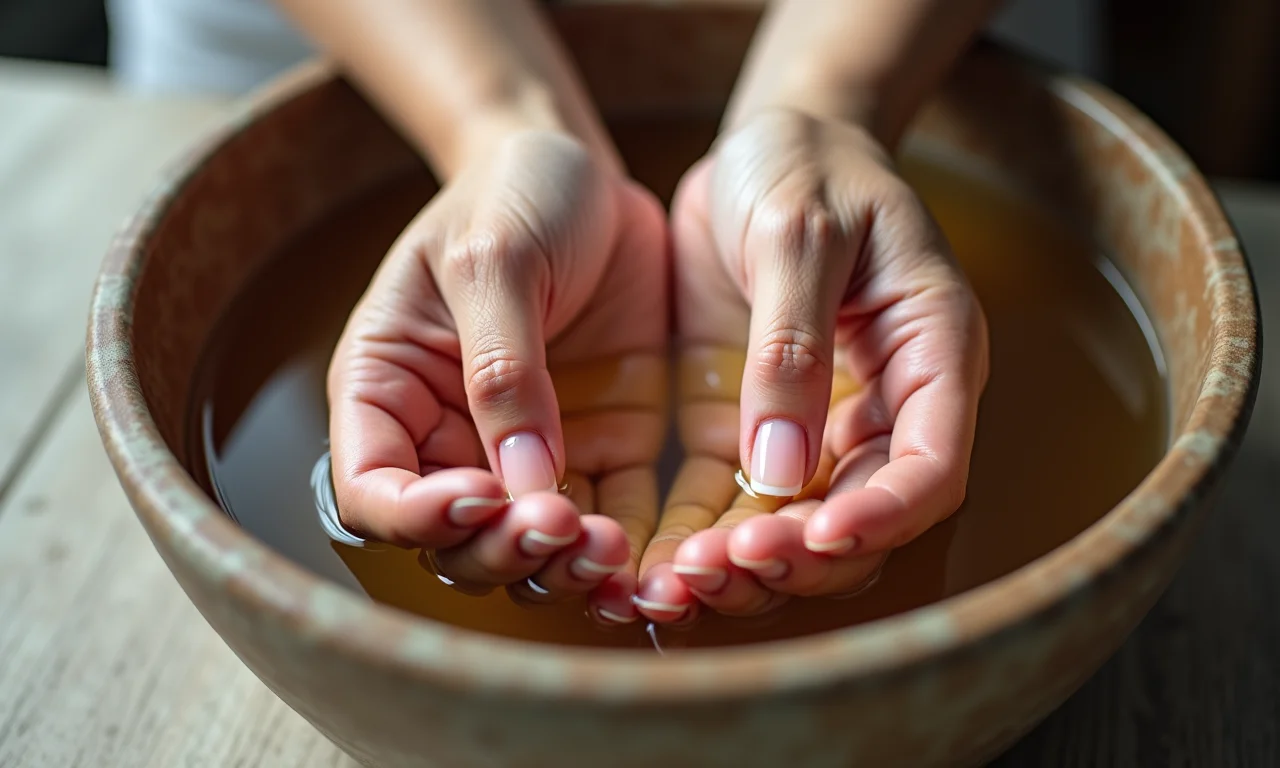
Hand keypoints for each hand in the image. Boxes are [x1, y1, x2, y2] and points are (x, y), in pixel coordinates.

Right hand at [326, 130, 666, 619]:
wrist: (588, 173)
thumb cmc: (512, 195)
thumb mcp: (493, 262)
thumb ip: (502, 371)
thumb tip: (521, 484)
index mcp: (389, 392)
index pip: (374, 491)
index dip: (417, 517)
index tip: (478, 498)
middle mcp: (450, 439)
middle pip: (454, 540)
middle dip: (501, 549)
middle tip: (558, 526)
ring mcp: (529, 453)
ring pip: (530, 547)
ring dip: (564, 566)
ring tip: (610, 552)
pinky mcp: (604, 449)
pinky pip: (611, 517)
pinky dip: (626, 551)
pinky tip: (647, 563)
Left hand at [634, 110, 987, 620]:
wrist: (766, 141)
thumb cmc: (806, 163)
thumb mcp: (800, 233)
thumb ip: (792, 345)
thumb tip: (782, 470)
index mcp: (930, 355)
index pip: (931, 468)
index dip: (882, 517)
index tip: (814, 538)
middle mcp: (883, 406)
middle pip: (862, 518)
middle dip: (797, 558)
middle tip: (719, 568)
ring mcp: (818, 424)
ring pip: (797, 526)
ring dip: (745, 564)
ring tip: (676, 581)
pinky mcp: (752, 425)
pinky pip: (735, 500)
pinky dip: (701, 535)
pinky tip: (655, 558)